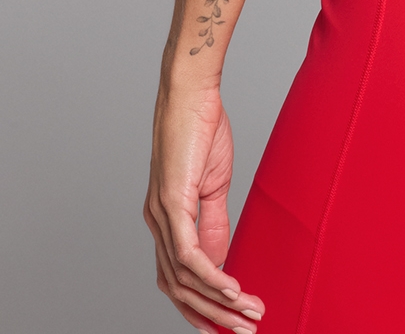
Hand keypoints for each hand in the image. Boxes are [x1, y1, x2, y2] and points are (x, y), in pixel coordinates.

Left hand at [145, 82, 264, 331]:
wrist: (190, 93)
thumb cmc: (200, 129)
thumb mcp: (212, 184)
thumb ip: (213, 223)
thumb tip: (219, 261)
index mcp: (165, 219)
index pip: (176, 279)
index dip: (199, 306)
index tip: (228, 324)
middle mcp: (156, 223)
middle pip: (178, 289)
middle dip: (212, 316)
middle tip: (245, 330)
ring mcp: (160, 215)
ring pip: (184, 279)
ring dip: (217, 302)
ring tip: (248, 314)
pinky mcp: (171, 204)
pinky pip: (189, 255)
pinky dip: (211, 277)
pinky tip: (233, 289)